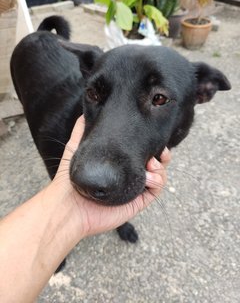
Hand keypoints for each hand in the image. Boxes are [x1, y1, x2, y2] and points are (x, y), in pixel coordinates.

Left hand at [51, 116, 170, 238]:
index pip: (139, 153)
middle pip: (155, 163)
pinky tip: (148, 176)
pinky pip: (156, 189)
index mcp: (119, 166)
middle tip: (161, 151)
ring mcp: (135, 189)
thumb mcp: (75, 150)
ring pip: (159, 175)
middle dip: (162, 155)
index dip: (149, 145)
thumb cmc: (70, 181)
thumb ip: (80, 132)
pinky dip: (158, 180)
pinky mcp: (138, 201)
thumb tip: (84, 113)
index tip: (152, 137)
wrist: (70, 207)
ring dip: (160, 166)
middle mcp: (129, 177)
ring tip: (152, 163)